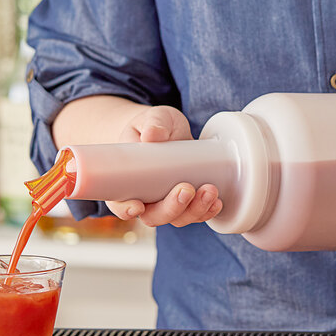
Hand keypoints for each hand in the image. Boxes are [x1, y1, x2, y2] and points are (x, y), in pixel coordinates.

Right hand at [105, 105, 222, 226]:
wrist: (168, 129)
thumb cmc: (152, 125)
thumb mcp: (152, 118)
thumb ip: (153, 123)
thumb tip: (153, 134)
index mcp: (125, 182)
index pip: (119, 203)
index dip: (125, 210)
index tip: (138, 206)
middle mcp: (145, 197)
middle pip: (154, 216)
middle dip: (172, 209)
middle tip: (187, 189)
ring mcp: (167, 201)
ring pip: (177, 218)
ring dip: (195, 210)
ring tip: (209, 191)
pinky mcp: (187, 200)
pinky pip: (195, 214)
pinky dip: (206, 211)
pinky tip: (216, 202)